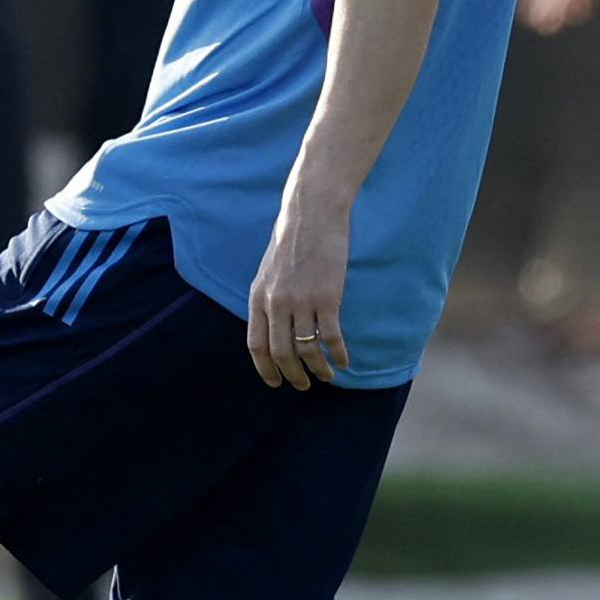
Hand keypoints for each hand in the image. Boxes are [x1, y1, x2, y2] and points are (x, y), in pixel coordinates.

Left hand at [246, 183, 351, 390]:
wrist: (312, 215)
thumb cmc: (291, 241)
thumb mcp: (267, 271)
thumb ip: (267, 299)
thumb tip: (271, 325)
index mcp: (257, 297)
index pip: (256, 345)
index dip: (265, 369)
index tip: (275, 383)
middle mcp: (275, 303)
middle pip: (281, 353)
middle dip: (292, 375)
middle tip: (303, 385)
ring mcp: (301, 302)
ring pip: (307, 350)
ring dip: (318, 369)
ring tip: (326, 376)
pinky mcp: (327, 298)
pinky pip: (331, 337)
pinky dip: (338, 354)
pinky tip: (344, 361)